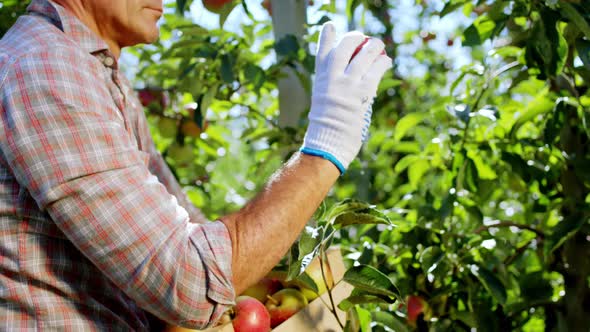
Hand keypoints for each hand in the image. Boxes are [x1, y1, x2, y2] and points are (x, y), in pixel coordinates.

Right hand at [300, 21, 391, 173]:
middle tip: (364, 39)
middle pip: (346, 46)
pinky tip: (386, 61)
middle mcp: (332, 77)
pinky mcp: (362, 92)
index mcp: (320, 79)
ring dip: (375, 46)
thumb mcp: (323, 101)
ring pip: (364, 54)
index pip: (323, 50)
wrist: (327, 142)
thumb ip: (334, 85)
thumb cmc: (327, 128)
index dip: (327, 35)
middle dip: (355, 38)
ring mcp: (347, 83)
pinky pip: (376, 70)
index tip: (331, 26)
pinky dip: (383, 62)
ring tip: (380, 47)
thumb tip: (355, 76)